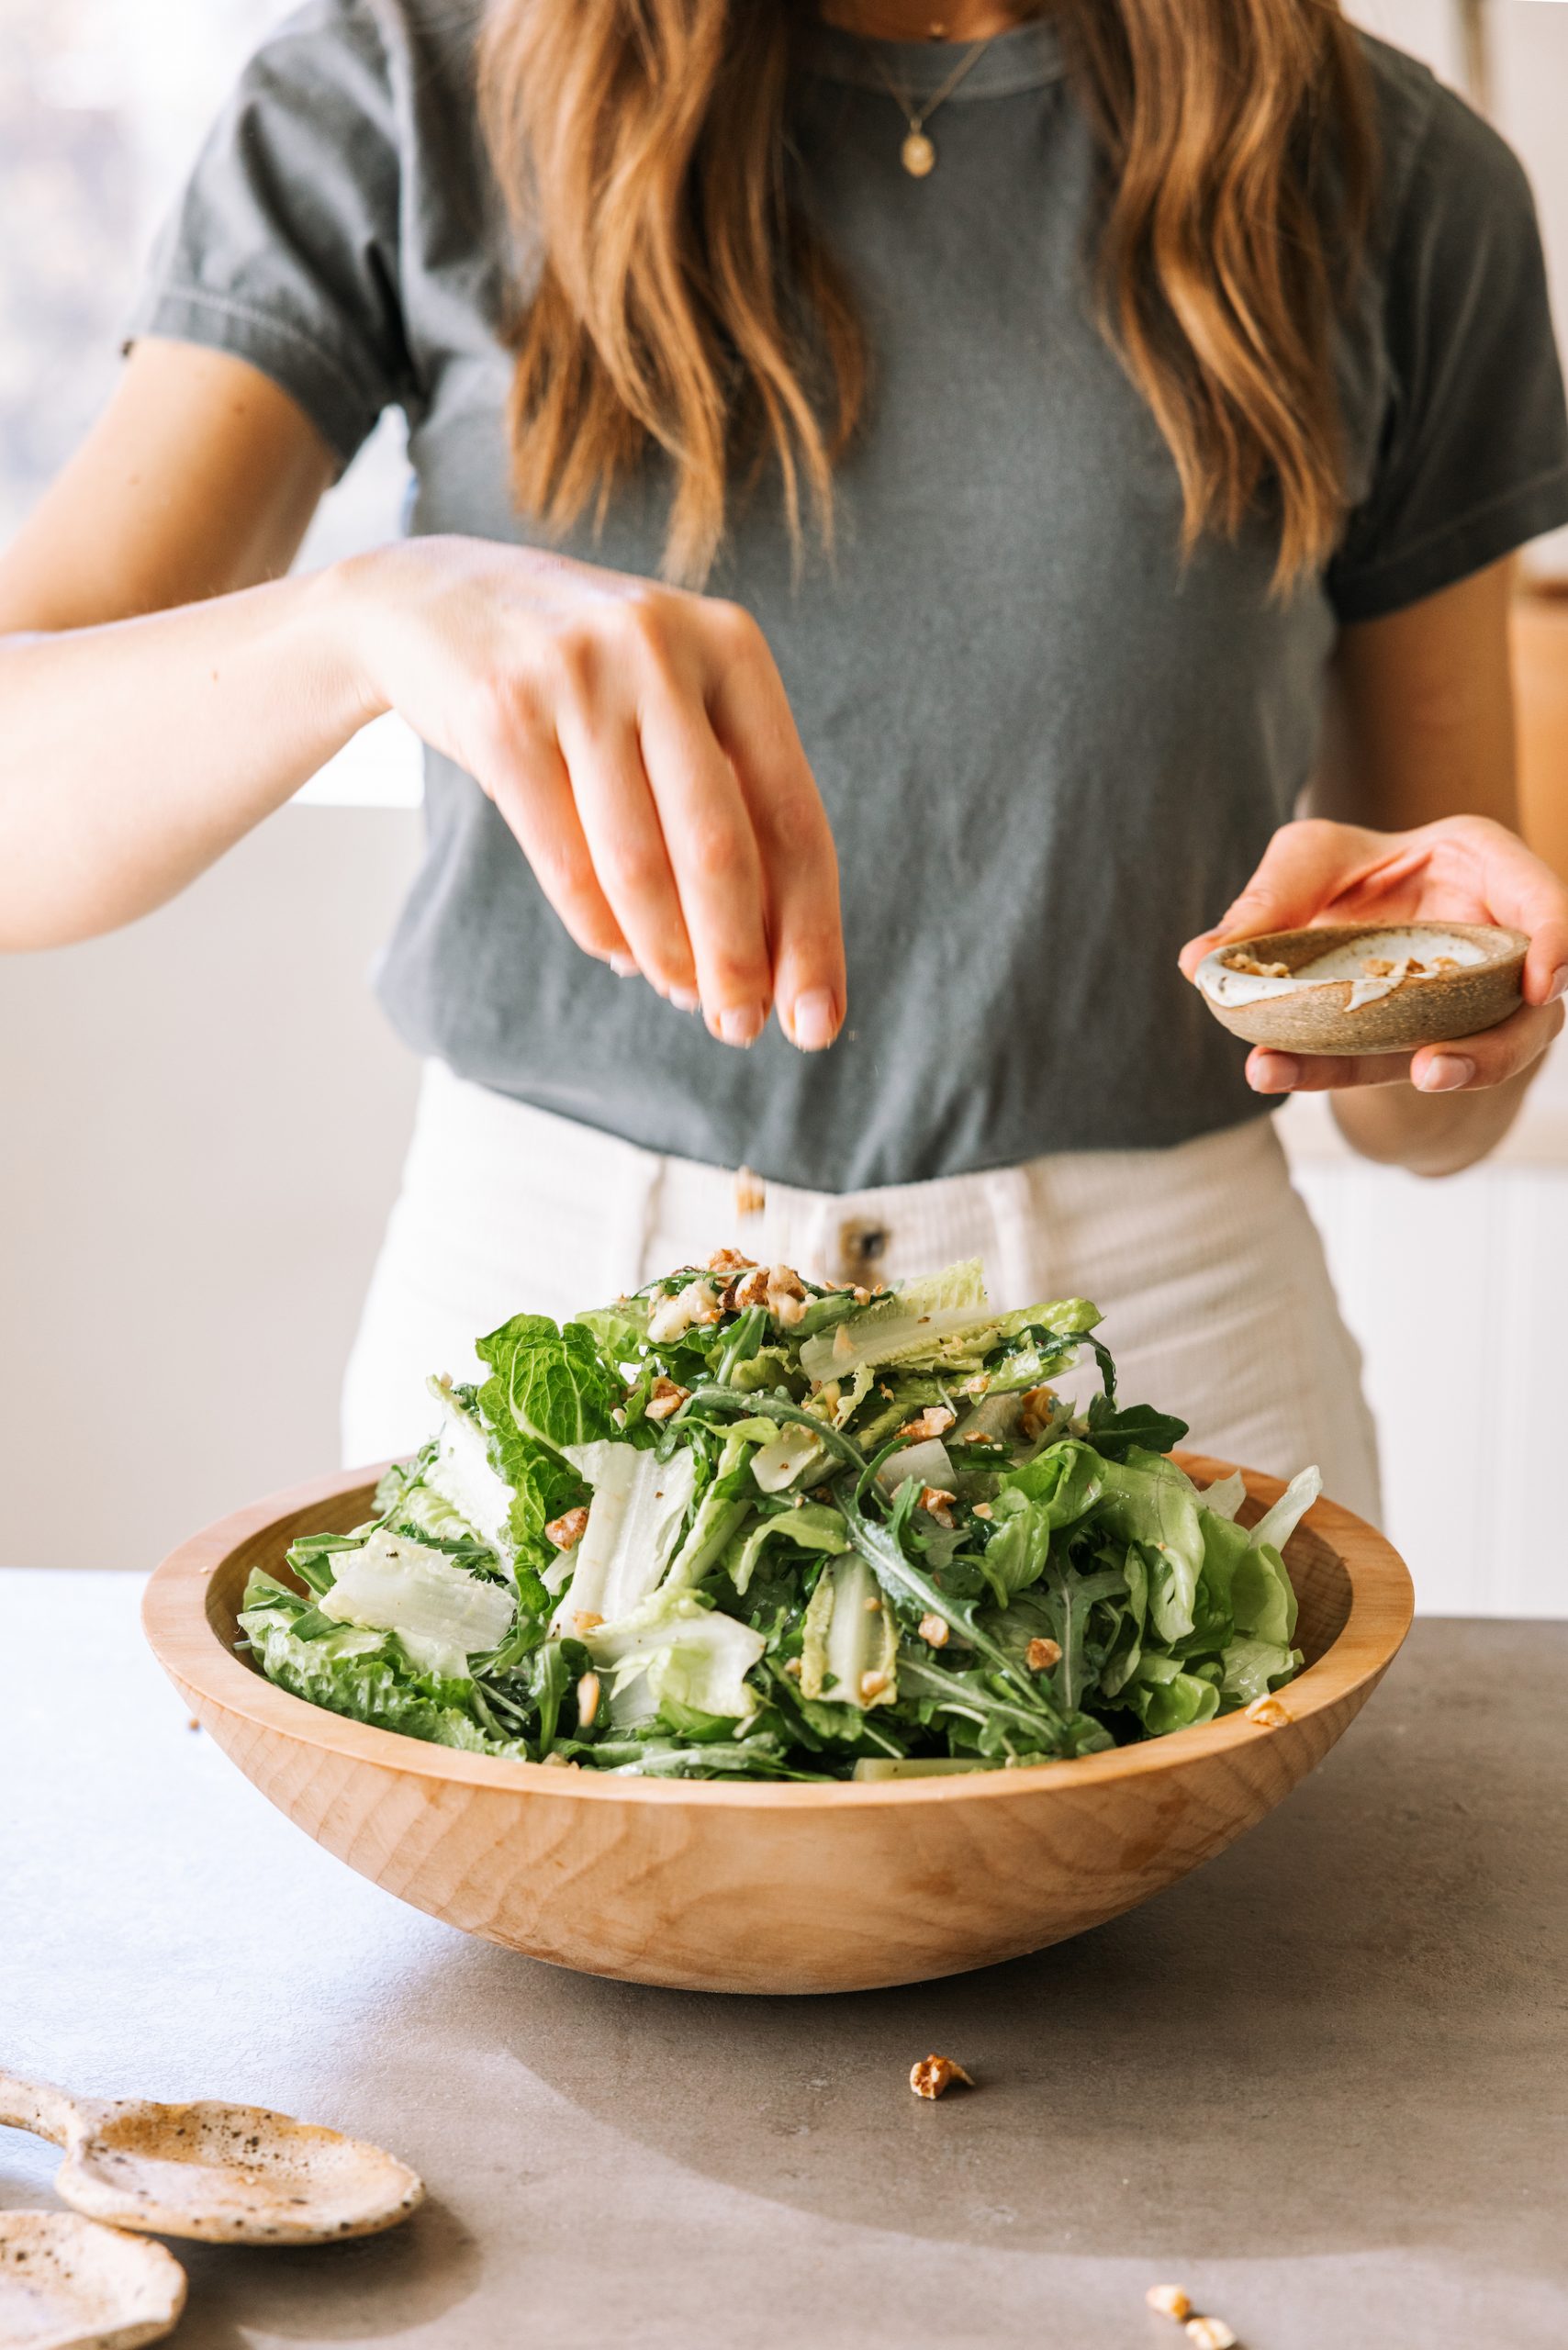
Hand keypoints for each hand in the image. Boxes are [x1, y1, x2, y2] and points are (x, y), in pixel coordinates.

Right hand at [333, 536, 843, 1049]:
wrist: (430, 599)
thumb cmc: (584, 675)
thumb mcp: (671, 698)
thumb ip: (727, 796)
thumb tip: (772, 952)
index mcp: (732, 647)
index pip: (793, 813)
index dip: (810, 928)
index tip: (816, 1018)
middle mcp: (661, 651)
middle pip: (721, 847)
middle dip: (737, 958)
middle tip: (742, 1029)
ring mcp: (576, 677)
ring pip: (638, 862)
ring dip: (666, 953)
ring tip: (681, 995)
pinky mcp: (501, 715)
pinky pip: (565, 858)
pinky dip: (598, 927)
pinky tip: (620, 956)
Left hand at [1179, 815, 1566, 1096]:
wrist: (1330, 906)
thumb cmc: (1340, 867)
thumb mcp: (1306, 858)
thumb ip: (1268, 899)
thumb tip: (1199, 961)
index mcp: (1483, 869)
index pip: (1543, 902)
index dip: (1556, 940)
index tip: (1541, 983)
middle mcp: (1489, 942)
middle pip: (1526, 1011)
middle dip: (1490, 1051)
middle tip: (1432, 1071)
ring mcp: (1462, 1003)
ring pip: (1465, 1055)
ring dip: (1416, 1081)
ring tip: (1375, 1092)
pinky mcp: (1416, 1043)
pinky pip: (1381, 1066)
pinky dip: (1328, 1074)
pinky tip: (1271, 1072)